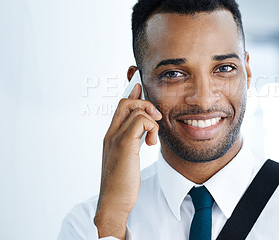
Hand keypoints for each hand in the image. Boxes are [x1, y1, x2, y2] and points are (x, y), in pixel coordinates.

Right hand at [94, 78, 161, 238]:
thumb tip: (143, 132)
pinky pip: (141, 121)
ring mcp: (115, 138)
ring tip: (152, 137)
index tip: (139, 87)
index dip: (132, 94)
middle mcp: (111, 134)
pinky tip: (150, 143)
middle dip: (144, 103)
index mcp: (111, 136)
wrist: (113, 202)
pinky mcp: (124, 144)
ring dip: (151, 118)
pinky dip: (151, 127)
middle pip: (125, 102)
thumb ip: (132, 142)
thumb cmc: (122, 183)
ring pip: (135, 109)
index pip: (120, 106)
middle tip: (156, 118)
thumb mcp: (127, 159)